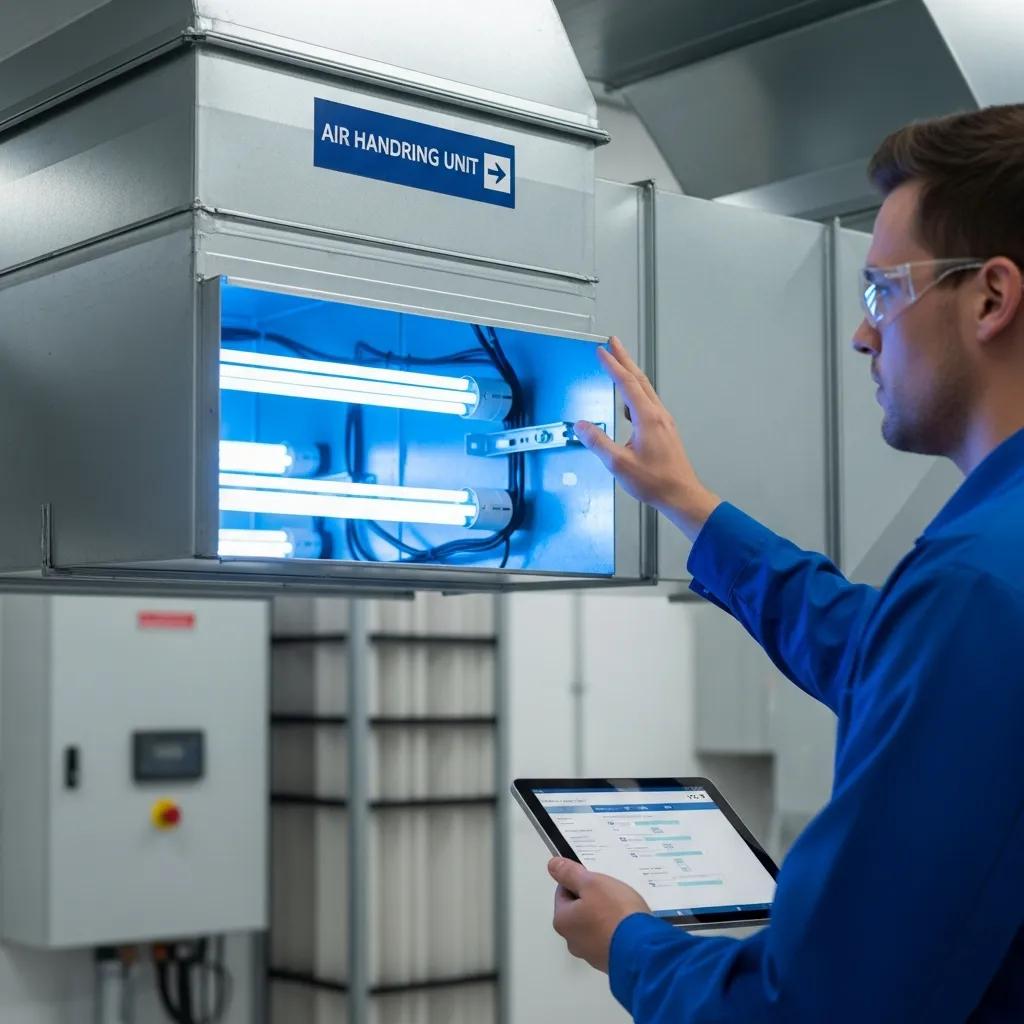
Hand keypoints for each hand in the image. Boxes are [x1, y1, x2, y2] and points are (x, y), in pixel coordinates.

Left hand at [549, 857, 651, 972]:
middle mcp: (572, 941)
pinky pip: (609, 939)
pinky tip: (629, 925)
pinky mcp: (610, 962)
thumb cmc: (615, 913)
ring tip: (623, 908)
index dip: (579, 881)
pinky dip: (616, 930)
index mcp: (563, 921)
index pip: (563, 892)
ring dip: (606, 915)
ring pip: (595, 925)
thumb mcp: (591, 883)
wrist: (643, 951)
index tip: (596, 879)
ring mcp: (592, 954)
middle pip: (579, 910)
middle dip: (594, 899)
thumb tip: (553, 865)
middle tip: (611, 892)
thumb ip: (570, 873)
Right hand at [575, 336, 720, 540]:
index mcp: (647, 418)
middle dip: (624, 359)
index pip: (626, 383)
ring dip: (631, 373)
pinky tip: (628, 401)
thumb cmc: (655, 481)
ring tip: (619, 364)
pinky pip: (648, 402)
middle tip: (613, 343)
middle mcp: (657, 415)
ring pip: (645, 389)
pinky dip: (636, 392)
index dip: (612, 365)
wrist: (681, 494)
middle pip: (639, 379)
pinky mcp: (664, 430)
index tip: (601, 351)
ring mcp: (663, 421)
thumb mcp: (619, 464)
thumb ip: (598, 442)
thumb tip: (582, 426)